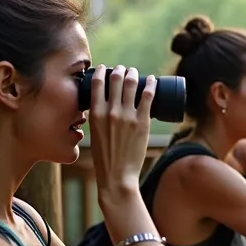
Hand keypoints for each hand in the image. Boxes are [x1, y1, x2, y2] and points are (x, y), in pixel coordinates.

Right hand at [89, 65, 156, 194]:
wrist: (117, 176)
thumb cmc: (104, 158)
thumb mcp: (94, 134)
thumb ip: (97, 119)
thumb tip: (103, 109)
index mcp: (95, 114)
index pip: (97, 83)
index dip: (102, 71)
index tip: (106, 69)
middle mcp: (111, 112)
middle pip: (116, 79)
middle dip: (120, 70)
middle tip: (123, 70)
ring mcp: (128, 116)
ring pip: (132, 84)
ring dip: (133, 74)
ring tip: (135, 72)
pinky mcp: (142, 122)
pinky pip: (148, 96)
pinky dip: (150, 85)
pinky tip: (152, 80)